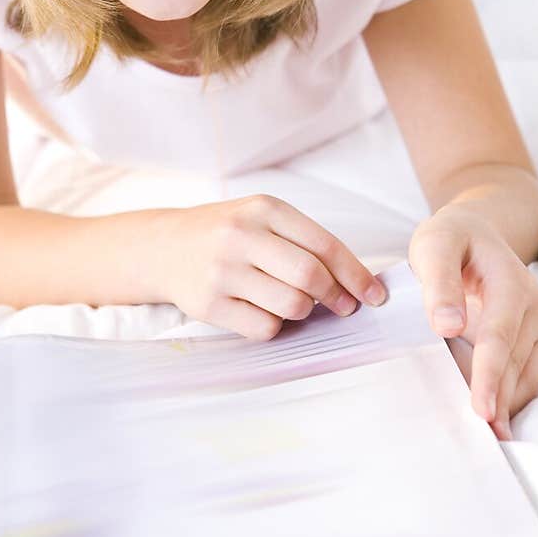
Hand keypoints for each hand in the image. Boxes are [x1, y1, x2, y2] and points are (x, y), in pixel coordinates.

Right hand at [164, 193, 386, 340]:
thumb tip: (356, 282)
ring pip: (291, 306)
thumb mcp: (261, 219)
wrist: (163, 247)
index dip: (356, 274)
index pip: (324, 244)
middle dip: (337, 297)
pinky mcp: (208, 304)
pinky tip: (261, 310)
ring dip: (302, 311)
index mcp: (263, 209)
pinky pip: (264, 327)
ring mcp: (222, 271)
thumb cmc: (226, 233)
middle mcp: (241, 235)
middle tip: (343, 307)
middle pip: (310, 277)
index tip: (374, 294)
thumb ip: (303, 242)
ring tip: (291, 302)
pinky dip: (274, 325)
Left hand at [407, 206, 537, 440]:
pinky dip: (509, 398)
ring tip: (489, 440)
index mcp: (511, 281)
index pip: (498, 335)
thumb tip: (446, 324)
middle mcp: (534, 306)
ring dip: (506, 406)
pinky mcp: (535, 340)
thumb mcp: (434, 246)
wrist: (475, 233)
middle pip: (514, 363)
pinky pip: (524, 375)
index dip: (489, 375)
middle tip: (484, 442)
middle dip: (499, 401)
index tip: (481, 410)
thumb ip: (438, 282)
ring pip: (523, 375)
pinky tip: (494, 421)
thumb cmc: (450, 240)